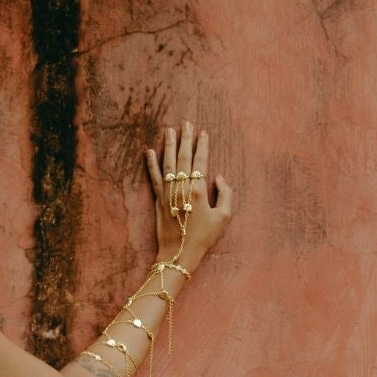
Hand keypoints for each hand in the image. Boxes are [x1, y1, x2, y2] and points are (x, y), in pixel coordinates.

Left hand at [145, 118, 235, 269]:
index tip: (203, 132)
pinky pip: (153, 177)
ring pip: (167, 163)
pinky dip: (151, 164)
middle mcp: (181, 188)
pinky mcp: (157, 200)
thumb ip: (226, 194)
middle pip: (183, 157)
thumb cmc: (203, 237)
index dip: (202, 145)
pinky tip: (149, 151)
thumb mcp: (223, 217)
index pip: (200, 161)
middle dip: (185, 139)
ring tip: (169, 130)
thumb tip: (219, 177)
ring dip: (168, 145)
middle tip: (186, 123)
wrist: (178, 254)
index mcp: (199, 190)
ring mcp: (167, 193)